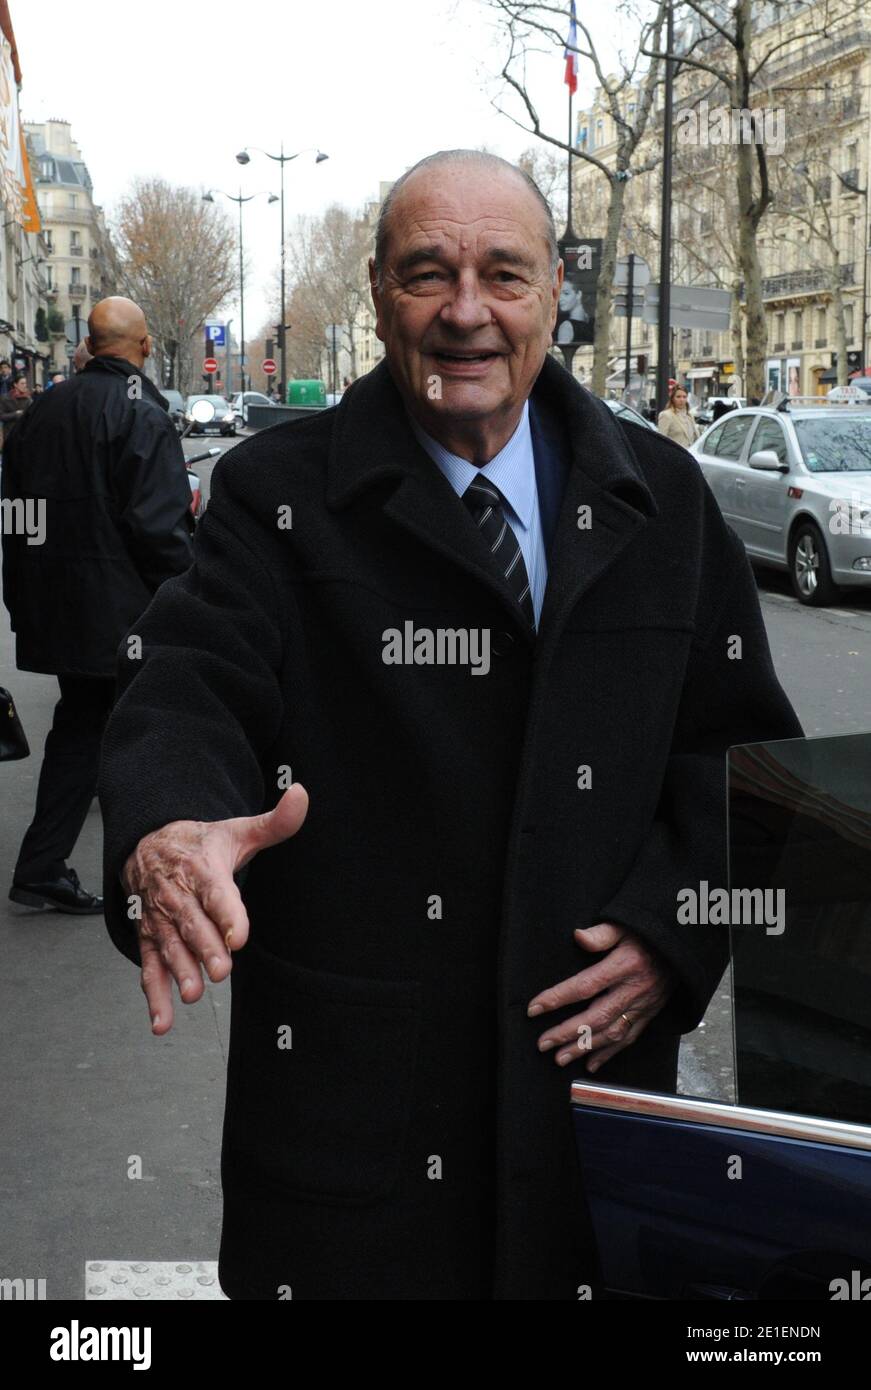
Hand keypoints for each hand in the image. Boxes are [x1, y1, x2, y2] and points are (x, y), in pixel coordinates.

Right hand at [122, 784, 308, 1035]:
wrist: (146, 844)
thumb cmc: (202, 844)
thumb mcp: (237, 831)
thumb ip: (274, 822)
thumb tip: (301, 794)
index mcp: (202, 869)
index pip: (215, 892)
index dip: (227, 914)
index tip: (239, 936)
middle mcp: (178, 896)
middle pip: (193, 925)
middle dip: (206, 948)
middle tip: (222, 971)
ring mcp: (161, 921)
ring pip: (170, 947)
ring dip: (180, 971)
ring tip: (195, 993)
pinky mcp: (149, 940)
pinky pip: (149, 969)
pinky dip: (154, 997)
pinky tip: (162, 1022)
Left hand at [527, 922, 675, 1072]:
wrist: (681, 947)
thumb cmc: (647, 934)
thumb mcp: (625, 925)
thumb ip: (601, 934)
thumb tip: (578, 936)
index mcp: (624, 965)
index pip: (585, 985)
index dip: (558, 998)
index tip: (534, 1008)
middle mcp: (633, 990)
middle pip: (596, 1016)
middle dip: (567, 1033)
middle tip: (543, 1044)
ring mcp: (643, 1005)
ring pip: (611, 1033)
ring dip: (584, 1048)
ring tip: (560, 1058)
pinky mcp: (649, 1015)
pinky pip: (629, 1038)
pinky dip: (609, 1053)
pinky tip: (591, 1064)